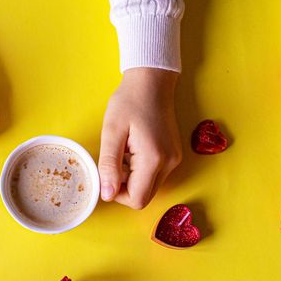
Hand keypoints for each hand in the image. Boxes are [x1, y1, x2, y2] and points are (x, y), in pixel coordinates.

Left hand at [98, 68, 181, 208]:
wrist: (151, 82)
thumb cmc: (129, 101)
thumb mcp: (111, 131)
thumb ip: (109, 165)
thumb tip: (107, 195)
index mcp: (153, 159)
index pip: (137, 199)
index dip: (117, 195)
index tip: (106, 174)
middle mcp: (169, 164)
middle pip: (144, 197)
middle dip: (124, 188)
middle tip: (113, 162)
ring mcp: (174, 160)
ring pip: (149, 187)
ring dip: (131, 179)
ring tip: (123, 152)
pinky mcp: (173, 156)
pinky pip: (154, 176)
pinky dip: (139, 171)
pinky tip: (132, 150)